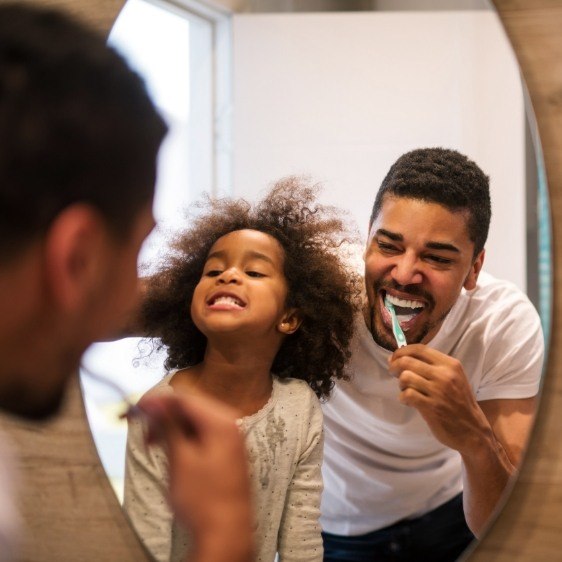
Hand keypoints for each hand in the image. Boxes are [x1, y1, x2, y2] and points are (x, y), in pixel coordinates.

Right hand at [138, 392, 254, 561]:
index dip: (157, 401)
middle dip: (163, 416)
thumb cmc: (204, 501)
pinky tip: (170, 450)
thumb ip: (168, 426)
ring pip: (194, 421)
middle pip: (190, 407)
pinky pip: (202, 434)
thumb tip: (154, 404)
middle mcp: (231, 424)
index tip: (136, 408)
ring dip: (171, 428)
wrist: (226, 534)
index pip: (185, 398)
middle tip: (142, 430)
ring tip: (151, 444)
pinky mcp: (227, 452)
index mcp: (222, 421)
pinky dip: (184, 438)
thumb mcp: (180, 459)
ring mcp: (231, 439)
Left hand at [388, 344, 490, 453]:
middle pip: (407, 361)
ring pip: (405, 377)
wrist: (472, 429)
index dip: (402, 351)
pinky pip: (407, 395)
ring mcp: (438, 391)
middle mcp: (444, 375)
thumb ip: (432, 366)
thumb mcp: (453, 378)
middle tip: (393, 372)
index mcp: (450, 364)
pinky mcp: (431, 407)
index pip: (420, 349)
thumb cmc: (459, 401)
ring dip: (400, 384)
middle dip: (394, 366)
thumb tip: (401, 357)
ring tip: (405, 389)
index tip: (394, 357)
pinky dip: (403, 397)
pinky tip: (408, 401)